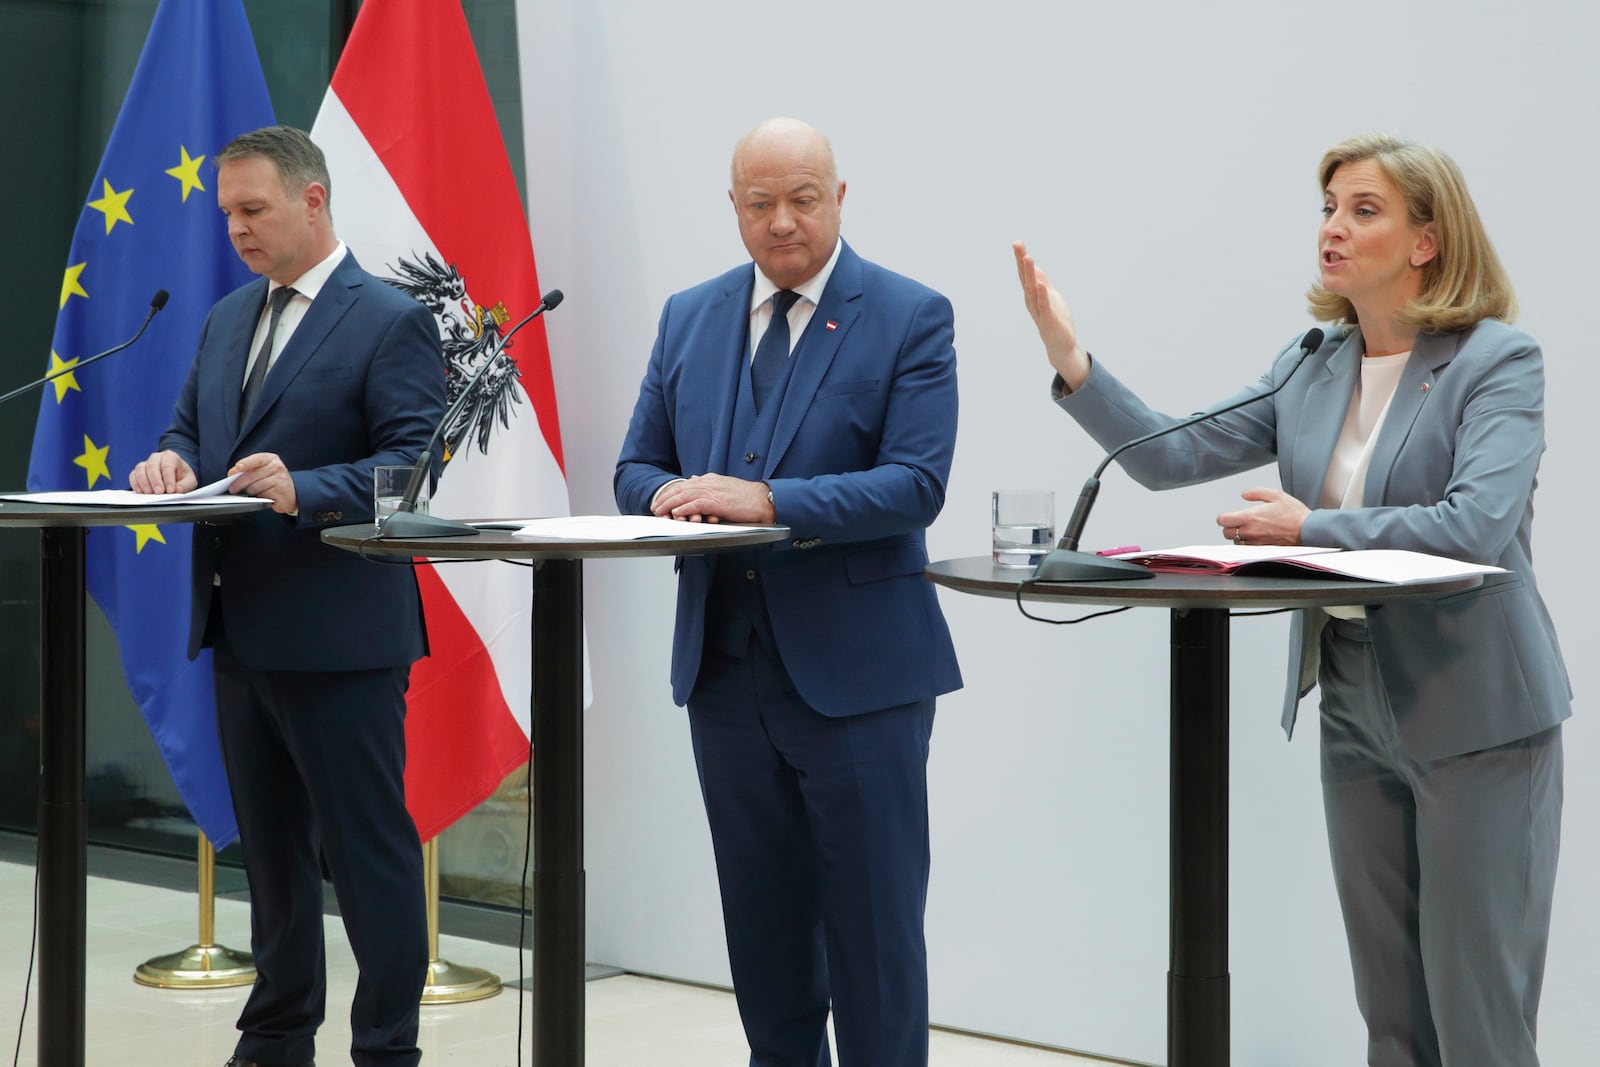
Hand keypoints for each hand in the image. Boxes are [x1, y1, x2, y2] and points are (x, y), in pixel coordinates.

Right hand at [129, 450, 196, 493]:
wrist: (176, 475)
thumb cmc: (182, 477)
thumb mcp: (189, 480)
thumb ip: (185, 485)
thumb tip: (177, 490)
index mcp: (170, 457)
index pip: (167, 465)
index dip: (168, 478)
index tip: (170, 490)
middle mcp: (156, 458)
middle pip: (152, 466)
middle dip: (155, 480)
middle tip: (159, 492)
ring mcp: (146, 463)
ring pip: (140, 469)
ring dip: (144, 482)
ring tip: (150, 493)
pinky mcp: (138, 471)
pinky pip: (133, 475)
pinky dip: (135, 484)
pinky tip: (141, 491)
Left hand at [229, 452, 297, 514]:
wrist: (292, 494)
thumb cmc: (273, 481)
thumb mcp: (263, 471)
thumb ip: (250, 469)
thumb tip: (233, 474)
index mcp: (271, 459)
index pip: (256, 459)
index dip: (245, 464)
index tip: (235, 470)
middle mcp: (277, 466)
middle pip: (252, 474)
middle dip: (239, 482)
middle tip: (232, 488)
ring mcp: (280, 478)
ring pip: (255, 486)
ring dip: (248, 492)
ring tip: (247, 494)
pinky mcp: (280, 491)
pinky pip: (262, 494)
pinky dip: (258, 497)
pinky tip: (260, 497)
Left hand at [651, 474, 773, 524]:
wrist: (763, 500)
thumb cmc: (748, 498)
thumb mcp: (725, 488)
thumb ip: (710, 486)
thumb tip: (695, 481)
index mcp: (711, 479)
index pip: (686, 484)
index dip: (672, 492)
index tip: (663, 500)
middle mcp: (709, 482)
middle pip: (681, 488)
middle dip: (666, 498)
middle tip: (655, 507)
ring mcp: (713, 491)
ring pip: (684, 496)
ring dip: (670, 504)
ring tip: (660, 511)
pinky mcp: (717, 501)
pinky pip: (695, 504)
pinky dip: (683, 508)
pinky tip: (676, 513)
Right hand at [1013, 240, 1090, 388]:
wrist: (1061, 345)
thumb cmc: (1056, 321)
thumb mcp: (1051, 297)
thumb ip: (1044, 283)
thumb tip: (1036, 269)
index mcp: (1033, 295)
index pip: (1025, 274)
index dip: (1021, 258)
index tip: (1018, 243)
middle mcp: (1032, 301)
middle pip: (1026, 278)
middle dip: (1022, 262)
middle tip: (1017, 245)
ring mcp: (1039, 311)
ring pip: (1033, 290)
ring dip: (1030, 274)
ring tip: (1028, 258)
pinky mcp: (1049, 320)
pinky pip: (1044, 305)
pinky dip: (1042, 295)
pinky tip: (1040, 284)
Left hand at [1217, 487, 1308, 545]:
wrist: (1308, 529)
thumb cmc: (1294, 514)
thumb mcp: (1276, 495)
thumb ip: (1256, 492)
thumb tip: (1244, 494)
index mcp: (1251, 516)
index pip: (1223, 520)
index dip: (1223, 517)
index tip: (1228, 515)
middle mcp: (1250, 531)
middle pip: (1226, 533)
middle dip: (1229, 527)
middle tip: (1237, 522)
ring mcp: (1256, 542)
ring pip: (1236, 542)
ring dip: (1238, 536)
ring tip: (1248, 529)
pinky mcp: (1262, 549)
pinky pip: (1247, 548)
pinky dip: (1247, 543)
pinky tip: (1255, 537)